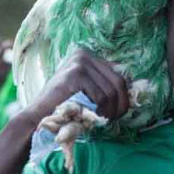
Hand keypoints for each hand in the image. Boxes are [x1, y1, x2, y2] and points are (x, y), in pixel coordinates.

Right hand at [0, 49, 128, 173]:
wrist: (39, 116)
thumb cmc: (64, 107)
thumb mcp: (88, 91)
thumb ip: (105, 85)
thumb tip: (134, 90)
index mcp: (88, 55)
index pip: (119, 74)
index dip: (123, 96)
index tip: (118, 112)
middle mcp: (84, 54)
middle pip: (118, 81)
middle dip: (120, 104)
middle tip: (114, 119)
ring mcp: (79, 62)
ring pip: (111, 90)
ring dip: (111, 110)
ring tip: (102, 120)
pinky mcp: (76, 73)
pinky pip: (101, 95)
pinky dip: (101, 110)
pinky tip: (92, 116)